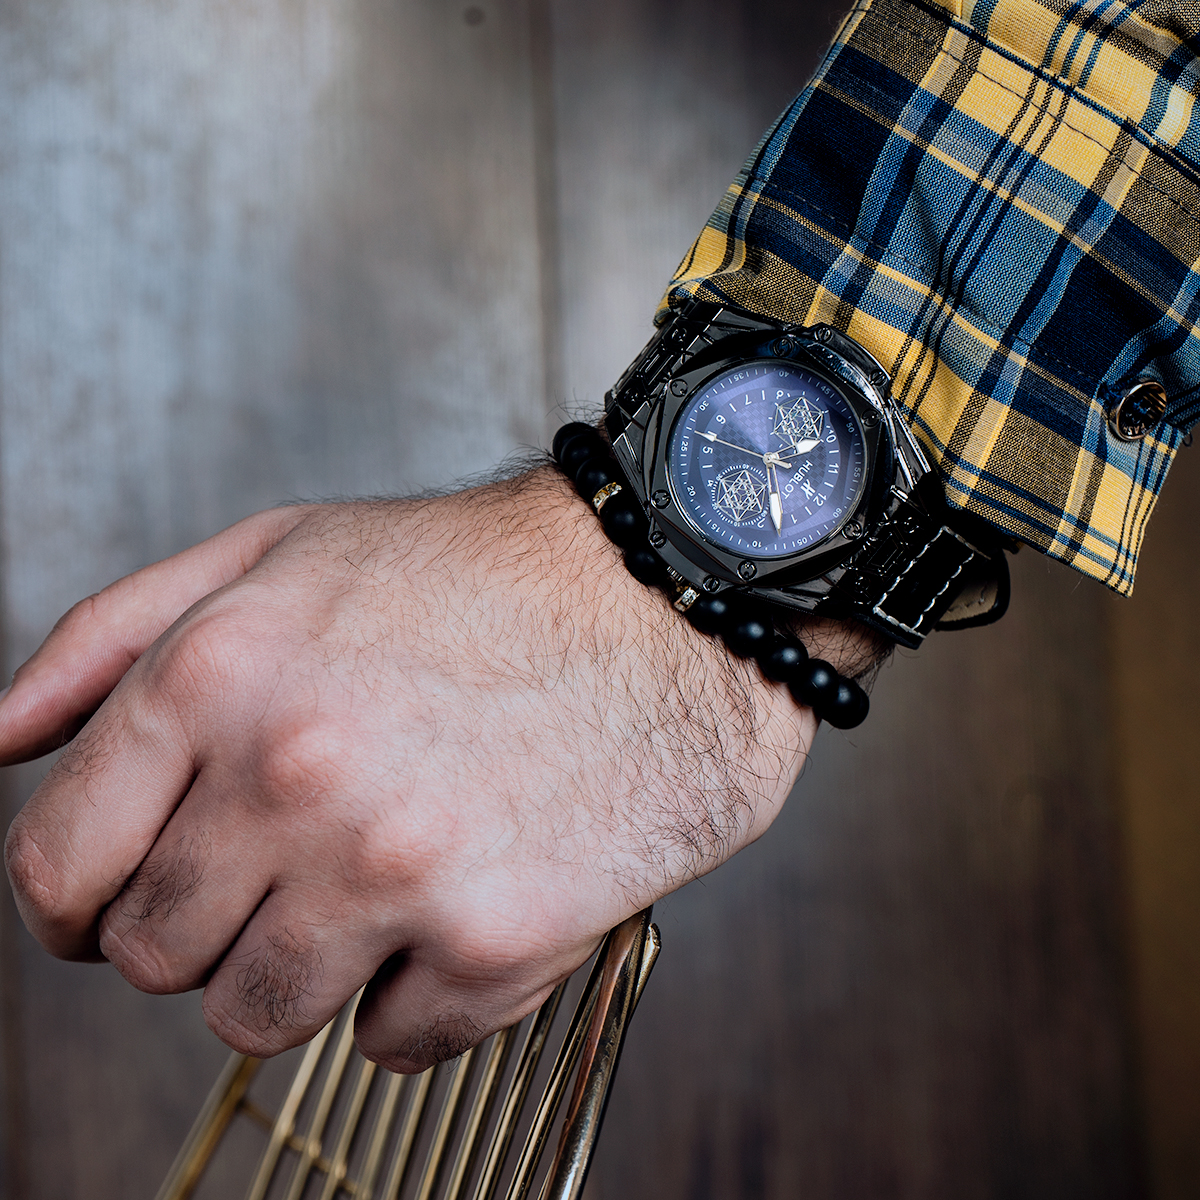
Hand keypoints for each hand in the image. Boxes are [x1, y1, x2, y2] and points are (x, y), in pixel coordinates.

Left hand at [4, 468, 836, 1071]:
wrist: (666, 598)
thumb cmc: (482, 574)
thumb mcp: (280, 550)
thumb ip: (111, 637)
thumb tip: (4, 742)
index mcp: (221, 679)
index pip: (58, 868)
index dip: (73, 902)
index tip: (112, 903)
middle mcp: (296, 781)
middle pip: (156, 957)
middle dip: (198, 926)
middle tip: (277, 870)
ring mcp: (396, 873)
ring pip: (258, 1018)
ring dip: (300, 967)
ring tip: (370, 887)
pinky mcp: (494, 943)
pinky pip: (390, 1043)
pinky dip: (410, 994)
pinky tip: (453, 904)